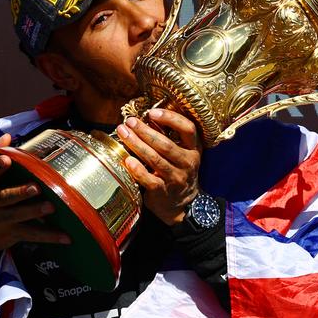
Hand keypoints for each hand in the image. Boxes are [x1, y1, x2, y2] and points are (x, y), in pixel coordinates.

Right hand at [0, 133, 70, 250]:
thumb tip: (6, 137)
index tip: (6, 159)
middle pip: (6, 197)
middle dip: (20, 193)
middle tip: (36, 187)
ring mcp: (2, 219)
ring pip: (20, 216)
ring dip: (35, 212)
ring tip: (51, 207)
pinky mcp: (13, 233)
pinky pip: (32, 235)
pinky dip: (49, 236)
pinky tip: (66, 236)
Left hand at [116, 108, 200, 225]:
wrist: (181, 204)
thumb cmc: (177, 171)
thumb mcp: (181, 154)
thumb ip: (168, 137)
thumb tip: (145, 118)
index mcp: (194, 149)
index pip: (188, 129)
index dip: (171, 118)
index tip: (152, 112)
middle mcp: (188, 163)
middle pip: (166, 144)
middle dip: (145, 131)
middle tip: (129, 122)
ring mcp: (176, 178)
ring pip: (155, 159)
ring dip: (137, 145)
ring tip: (123, 133)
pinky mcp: (163, 191)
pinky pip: (149, 179)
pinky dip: (137, 169)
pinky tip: (127, 160)